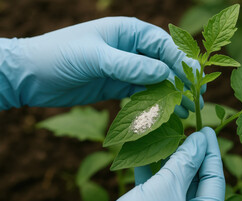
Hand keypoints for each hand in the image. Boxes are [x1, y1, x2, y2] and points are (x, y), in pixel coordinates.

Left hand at [0, 17, 203, 116]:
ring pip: (154, 81)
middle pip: (163, 64)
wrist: (31, 75)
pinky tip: (163, 114)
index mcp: (127, 32)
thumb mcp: (96, 57)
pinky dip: (152, 103)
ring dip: (169, 96)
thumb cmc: (60, 56)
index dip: (181, 61)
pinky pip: (140, 94)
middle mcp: (130, 48)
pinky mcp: (117, 86)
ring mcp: (124, 68)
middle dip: (180, 81)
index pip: (163, 45)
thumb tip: (165, 73)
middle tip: (196, 100)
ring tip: (184, 111)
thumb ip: (130, 65)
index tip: (195, 80)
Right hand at [77, 127, 224, 200]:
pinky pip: (157, 192)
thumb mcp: (167, 187)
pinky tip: (146, 155)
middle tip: (190, 131)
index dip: (211, 153)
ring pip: (176, 185)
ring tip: (169, 138)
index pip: (215, 181)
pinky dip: (152, 174)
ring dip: (170, 162)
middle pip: (196, 182)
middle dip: (190, 156)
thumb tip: (199, 139)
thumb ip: (185, 162)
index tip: (206, 130)